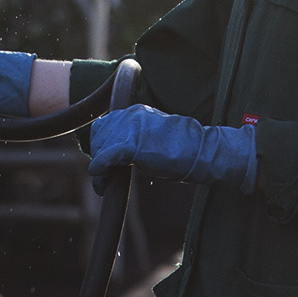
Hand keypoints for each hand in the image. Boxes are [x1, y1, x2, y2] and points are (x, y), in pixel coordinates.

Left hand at [88, 104, 257, 194]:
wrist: (199, 151)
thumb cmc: (184, 148)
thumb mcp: (155, 135)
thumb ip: (137, 136)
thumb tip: (120, 152)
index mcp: (136, 111)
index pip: (106, 123)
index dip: (102, 143)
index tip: (104, 160)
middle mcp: (130, 115)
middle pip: (99, 134)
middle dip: (98, 155)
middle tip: (104, 175)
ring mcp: (129, 128)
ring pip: (99, 148)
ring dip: (99, 168)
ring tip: (104, 184)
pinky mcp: (130, 145)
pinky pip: (104, 159)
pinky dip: (100, 173)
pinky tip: (103, 185)